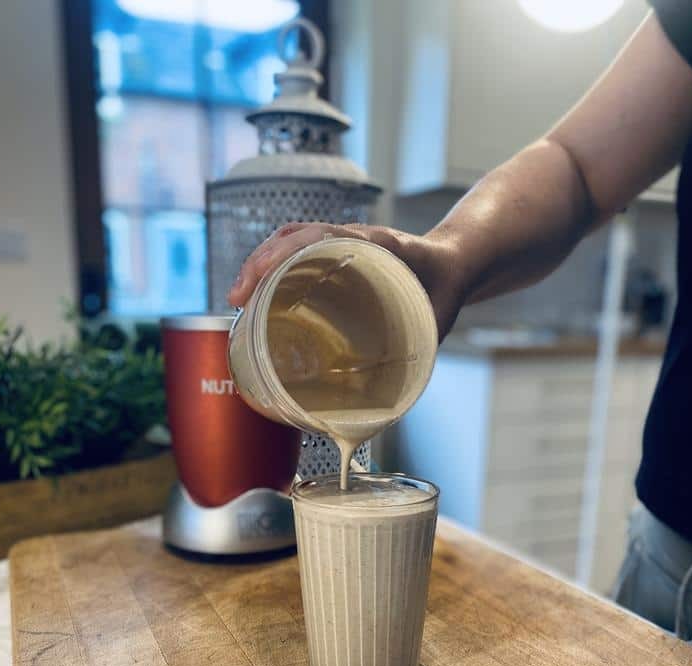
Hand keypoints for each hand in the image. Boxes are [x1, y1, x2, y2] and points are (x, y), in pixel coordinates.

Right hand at [227, 221, 465, 338]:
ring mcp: (342, 241)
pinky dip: (273, 267)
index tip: (258, 282)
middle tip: (236, 299)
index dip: (284, 254)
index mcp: (379, 244)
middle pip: (294, 235)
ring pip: (290, 240)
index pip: (320, 235)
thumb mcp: (438, 319)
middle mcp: (354, 237)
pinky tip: (260, 296)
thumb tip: (390, 404)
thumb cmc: (446, 289)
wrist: (455, 262)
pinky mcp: (336, 251)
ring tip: (238, 299)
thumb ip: (419, 350)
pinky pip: (298, 250)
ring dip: (260, 263)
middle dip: (259, 262)